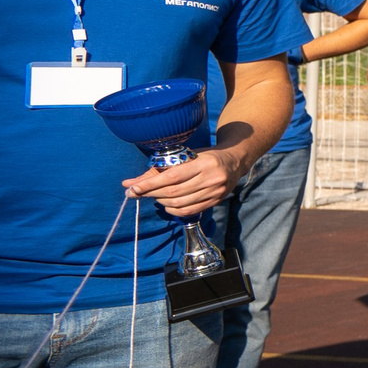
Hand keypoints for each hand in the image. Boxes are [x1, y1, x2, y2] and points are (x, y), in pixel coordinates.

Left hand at [122, 147, 238, 218]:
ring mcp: (215, 192)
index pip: (172, 177)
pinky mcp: (215, 202)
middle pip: (174, 192)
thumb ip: (161, 168)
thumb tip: (132, 182)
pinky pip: (188, 211)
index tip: (132, 187)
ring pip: (179, 203)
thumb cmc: (206, 156)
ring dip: (160, 201)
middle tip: (135, 193)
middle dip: (151, 193)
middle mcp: (211, 179)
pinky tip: (167, 204)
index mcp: (204, 163)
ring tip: (153, 196)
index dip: (150, 184)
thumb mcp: (186, 156)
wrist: (235, 161)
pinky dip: (173, 210)